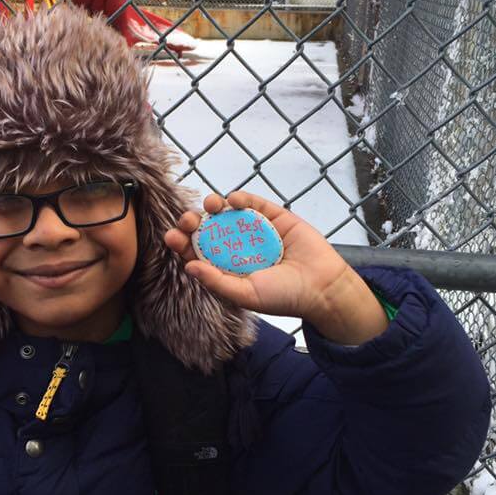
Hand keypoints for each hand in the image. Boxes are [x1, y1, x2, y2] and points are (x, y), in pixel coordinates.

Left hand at [164, 191, 388, 345]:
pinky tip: (233, 201)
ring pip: (227, 213)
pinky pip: (253, 203)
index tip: (173, 237)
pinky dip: (241, 198)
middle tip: (188, 221)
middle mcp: (238, 247)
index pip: (198, 252)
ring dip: (213, 205)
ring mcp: (255, 230)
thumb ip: (217, 281)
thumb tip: (188, 266)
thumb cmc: (284, 296)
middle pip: (208, 229)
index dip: (183, 243)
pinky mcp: (273, 216)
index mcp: (227, 267)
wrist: (322, 286)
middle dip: (194, 222)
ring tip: (211, 206)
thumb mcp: (246, 295)